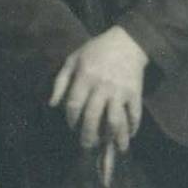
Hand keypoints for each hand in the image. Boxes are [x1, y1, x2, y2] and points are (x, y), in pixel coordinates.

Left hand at [49, 26, 147, 152]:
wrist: (127, 41)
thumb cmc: (96, 50)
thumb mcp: (73, 60)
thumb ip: (60, 81)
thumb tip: (52, 104)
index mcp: (85, 77)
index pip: (74, 105)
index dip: (71, 119)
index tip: (72, 125)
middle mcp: (102, 86)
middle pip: (92, 117)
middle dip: (88, 136)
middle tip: (86, 145)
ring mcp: (120, 91)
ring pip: (115, 121)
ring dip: (111, 137)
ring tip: (109, 146)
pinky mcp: (135, 93)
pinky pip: (134, 115)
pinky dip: (132, 128)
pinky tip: (129, 135)